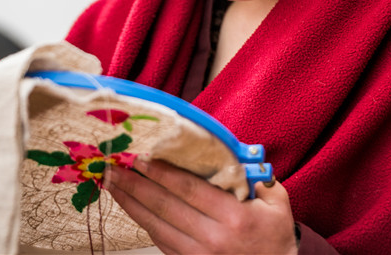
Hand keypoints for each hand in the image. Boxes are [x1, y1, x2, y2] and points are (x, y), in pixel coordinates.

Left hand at [105, 158, 297, 254]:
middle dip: (136, 186)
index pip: (188, 190)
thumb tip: (228, 149)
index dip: (161, 173)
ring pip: (156, 226)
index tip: (141, 158)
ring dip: (131, 204)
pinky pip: (160, 242)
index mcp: (234, 217)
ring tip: (113, 185)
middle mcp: (212, 238)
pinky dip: (143, 223)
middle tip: (114, 168)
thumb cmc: (275, 234)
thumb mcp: (276, 201)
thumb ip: (255, 175)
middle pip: (165, 207)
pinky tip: (131, 207)